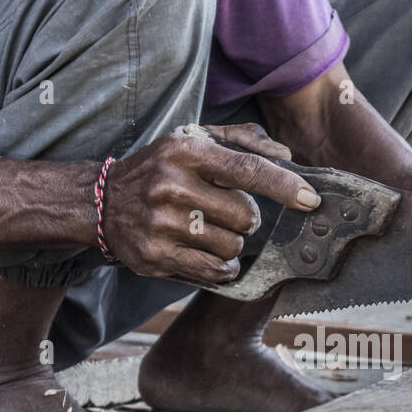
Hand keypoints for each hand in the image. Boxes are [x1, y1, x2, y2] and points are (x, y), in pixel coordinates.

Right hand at [101, 123, 319, 283]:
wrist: (102, 202)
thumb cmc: (159, 169)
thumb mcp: (192, 140)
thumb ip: (242, 141)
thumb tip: (286, 155)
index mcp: (185, 152)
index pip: (247, 169)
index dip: (283, 186)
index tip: (310, 199)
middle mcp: (171, 186)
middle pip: (244, 215)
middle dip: (245, 218)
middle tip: (227, 212)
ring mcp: (162, 224)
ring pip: (231, 246)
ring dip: (231, 243)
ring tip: (209, 230)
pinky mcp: (156, 256)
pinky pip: (213, 271)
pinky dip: (222, 268)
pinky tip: (210, 255)